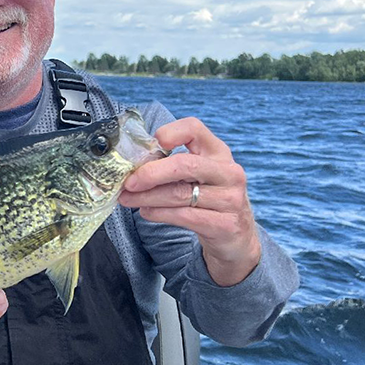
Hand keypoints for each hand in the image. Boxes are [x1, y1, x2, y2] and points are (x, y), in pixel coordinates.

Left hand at [118, 117, 260, 286]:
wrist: (237, 236)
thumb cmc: (207, 199)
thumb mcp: (197, 175)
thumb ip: (171, 166)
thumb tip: (132, 166)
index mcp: (218, 152)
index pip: (194, 128)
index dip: (169, 132)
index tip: (149, 146)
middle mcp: (228, 172)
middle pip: (184, 164)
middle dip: (150, 173)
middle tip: (128, 182)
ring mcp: (230, 199)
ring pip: (179, 194)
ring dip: (147, 197)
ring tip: (127, 199)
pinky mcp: (226, 225)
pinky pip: (184, 216)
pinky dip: (159, 213)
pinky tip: (146, 212)